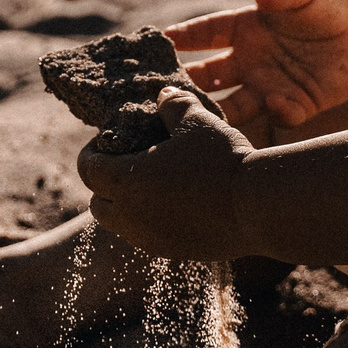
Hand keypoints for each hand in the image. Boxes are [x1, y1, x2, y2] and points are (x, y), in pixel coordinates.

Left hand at [76, 89, 254, 260]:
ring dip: (127, 206)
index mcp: (126, 181)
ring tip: (152, 184)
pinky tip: (176, 203)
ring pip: (121, 225)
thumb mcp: (196, 122)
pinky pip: (148, 237)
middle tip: (127, 163)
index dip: (92, 153)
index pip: (88, 169)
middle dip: (104, 184)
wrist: (259, 207)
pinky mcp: (173, 252)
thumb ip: (173, 106)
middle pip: (98, 204)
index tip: (107, 141)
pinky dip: (150, 222)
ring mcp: (151, 239)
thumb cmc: (222, 160)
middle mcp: (130, 216)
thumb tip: (162, 96)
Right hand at [164, 0, 347, 127]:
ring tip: (205, 116)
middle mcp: (251, 60)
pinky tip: (277, 103)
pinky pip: (279, 114)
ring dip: (218, 111)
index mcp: (246, 28)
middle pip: (208, 76)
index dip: (183, 37)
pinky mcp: (297, 104)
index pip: (206, 33)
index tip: (160, 42)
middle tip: (165, 92)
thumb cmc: (332, 4)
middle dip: (187, 84)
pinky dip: (277, 111)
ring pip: (233, 105)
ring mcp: (270, 85)